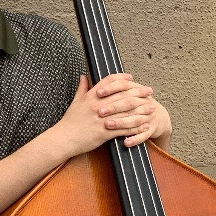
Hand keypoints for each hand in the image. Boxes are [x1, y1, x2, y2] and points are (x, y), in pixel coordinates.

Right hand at [54, 74, 171, 157]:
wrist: (64, 138)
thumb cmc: (69, 121)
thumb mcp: (75, 102)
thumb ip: (82, 88)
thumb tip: (84, 76)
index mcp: (91, 96)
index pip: (109, 82)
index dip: (122, 78)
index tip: (131, 78)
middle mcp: (98, 105)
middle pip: (123, 95)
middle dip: (138, 93)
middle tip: (149, 91)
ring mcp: (102, 119)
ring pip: (126, 112)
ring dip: (141, 110)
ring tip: (151, 108)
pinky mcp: (105, 133)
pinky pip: (124, 129)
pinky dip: (136, 127)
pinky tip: (144, 126)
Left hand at [95, 76, 171, 148]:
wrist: (158, 116)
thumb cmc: (135, 105)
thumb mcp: (123, 93)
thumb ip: (104, 87)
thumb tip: (84, 77)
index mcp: (134, 91)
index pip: (123, 85)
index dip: (110, 88)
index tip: (98, 92)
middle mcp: (142, 101)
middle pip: (127, 101)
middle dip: (113, 106)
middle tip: (99, 111)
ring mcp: (148, 115)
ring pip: (134, 118)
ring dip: (121, 122)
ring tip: (108, 125)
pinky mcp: (151, 128)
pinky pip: (143, 135)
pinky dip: (135, 139)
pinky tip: (126, 142)